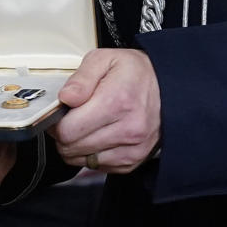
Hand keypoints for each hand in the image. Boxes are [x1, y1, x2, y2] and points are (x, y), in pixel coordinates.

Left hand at [53, 48, 160, 173]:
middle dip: (64, 134)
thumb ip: (81, 78)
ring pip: (82, 161)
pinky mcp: (133, 161)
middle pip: (71, 148)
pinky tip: (100, 135)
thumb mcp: (105, 59)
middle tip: (72, 118)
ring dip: (77, 146)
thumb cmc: (136, 73)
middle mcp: (128, 129)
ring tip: (87, 126)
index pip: (67, 130)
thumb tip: (65, 98)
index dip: (56, 122)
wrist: (170, 88)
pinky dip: (92, 153)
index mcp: (117, 102)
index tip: (60, 113)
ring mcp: (132, 149)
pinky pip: (98, 167)